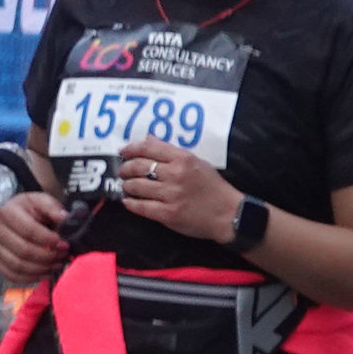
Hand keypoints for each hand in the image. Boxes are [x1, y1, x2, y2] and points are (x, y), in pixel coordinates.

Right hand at [0, 190, 69, 284]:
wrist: (17, 215)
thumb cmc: (30, 210)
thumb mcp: (42, 201)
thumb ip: (53, 208)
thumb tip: (63, 218)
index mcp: (8, 212)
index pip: (29, 230)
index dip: (48, 240)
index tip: (63, 243)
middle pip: (23, 250)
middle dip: (47, 256)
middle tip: (62, 255)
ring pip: (18, 266)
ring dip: (41, 268)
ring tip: (56, 264)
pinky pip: (12, 275)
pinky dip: (30, 278)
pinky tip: (44, 273)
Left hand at [115, 141, 240, 242]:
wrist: (229, 213)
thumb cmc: (213, 187)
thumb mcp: (197, 162)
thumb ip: (171, 152)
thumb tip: (148, 139)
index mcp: (183, 159)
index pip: (149, 148)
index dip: (131, 149)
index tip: (123, 152)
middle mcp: (175, 174)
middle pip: (139, 167)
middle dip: (126, 169)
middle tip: (123, 171)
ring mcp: (171, 195)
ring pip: (136, 186)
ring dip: (127, 186)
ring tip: (126, 186)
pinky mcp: (168, 214)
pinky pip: (141, 207)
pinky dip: (131, 203)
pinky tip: (128, 201)